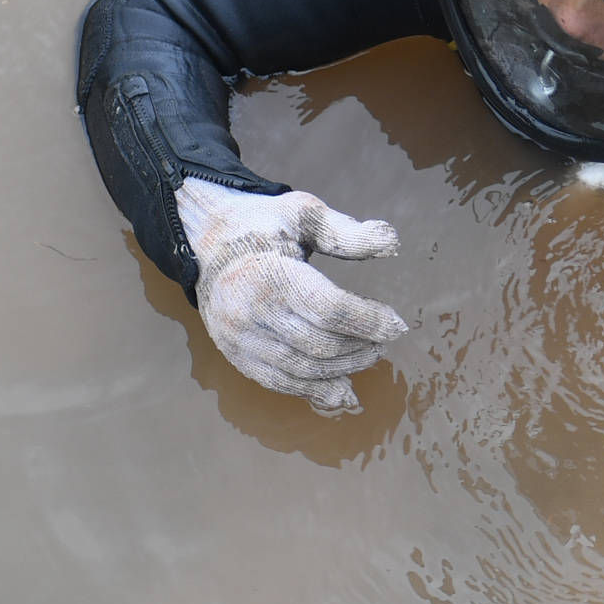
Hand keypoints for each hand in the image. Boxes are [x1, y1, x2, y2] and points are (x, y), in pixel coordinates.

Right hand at [175, 179, 410, 412]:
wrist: (204, 241)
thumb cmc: (262, 224)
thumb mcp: (303, 214)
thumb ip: (347, 233)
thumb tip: (392, 243)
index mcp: (269, 273)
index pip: (329, 309)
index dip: (369, 322)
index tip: (398, 325)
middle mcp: (249, 310)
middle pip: (319, 345)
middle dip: (360, 348)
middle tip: (384, 339)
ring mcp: (238, 338)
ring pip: (301, 370)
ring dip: (343, 370)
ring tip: (368, 356)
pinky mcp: (235, 354)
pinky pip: (278, 382)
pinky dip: (313, 390)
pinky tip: (341, 389)